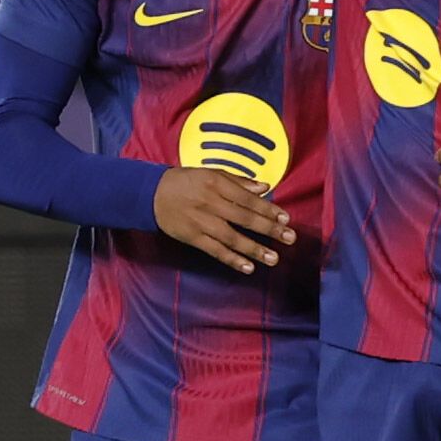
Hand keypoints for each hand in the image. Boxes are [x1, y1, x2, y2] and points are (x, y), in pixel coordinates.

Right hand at [152, 167, 294, 273]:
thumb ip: (239, 181)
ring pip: (231, 237)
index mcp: (217, 183)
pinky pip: (215, 250)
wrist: (151, 194)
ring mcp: (201, 222)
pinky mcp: (192, 237)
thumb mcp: (212, 173)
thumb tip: (265, 187)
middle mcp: (210, 203)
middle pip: (244, 218)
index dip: (268, 209)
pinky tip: (248, 267)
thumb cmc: (186, 181)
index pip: (248, 199)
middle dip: (269, 229)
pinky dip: (232, 259)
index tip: (285, 219)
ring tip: (273, 258)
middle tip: (289, 238)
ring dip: (254, 249)